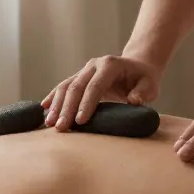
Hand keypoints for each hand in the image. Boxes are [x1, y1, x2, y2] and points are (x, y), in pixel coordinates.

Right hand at [42, 55, 162, 130]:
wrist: (137, 66)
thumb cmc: (145, 79)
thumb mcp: (150, 85)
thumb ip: (143, 92)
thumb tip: (133, 101)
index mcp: (110, 65)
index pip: (95, 86)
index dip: (87, 103)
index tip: (80, 121)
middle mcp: (93, 65)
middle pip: (76, 87)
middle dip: (67, 108)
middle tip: (61, 128)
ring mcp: (84, 70)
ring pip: (66, 86)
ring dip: (57, 105)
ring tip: (49, 123)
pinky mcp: (79, 77)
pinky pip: (63, 87)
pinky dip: (53, 98)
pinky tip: (44, 108)